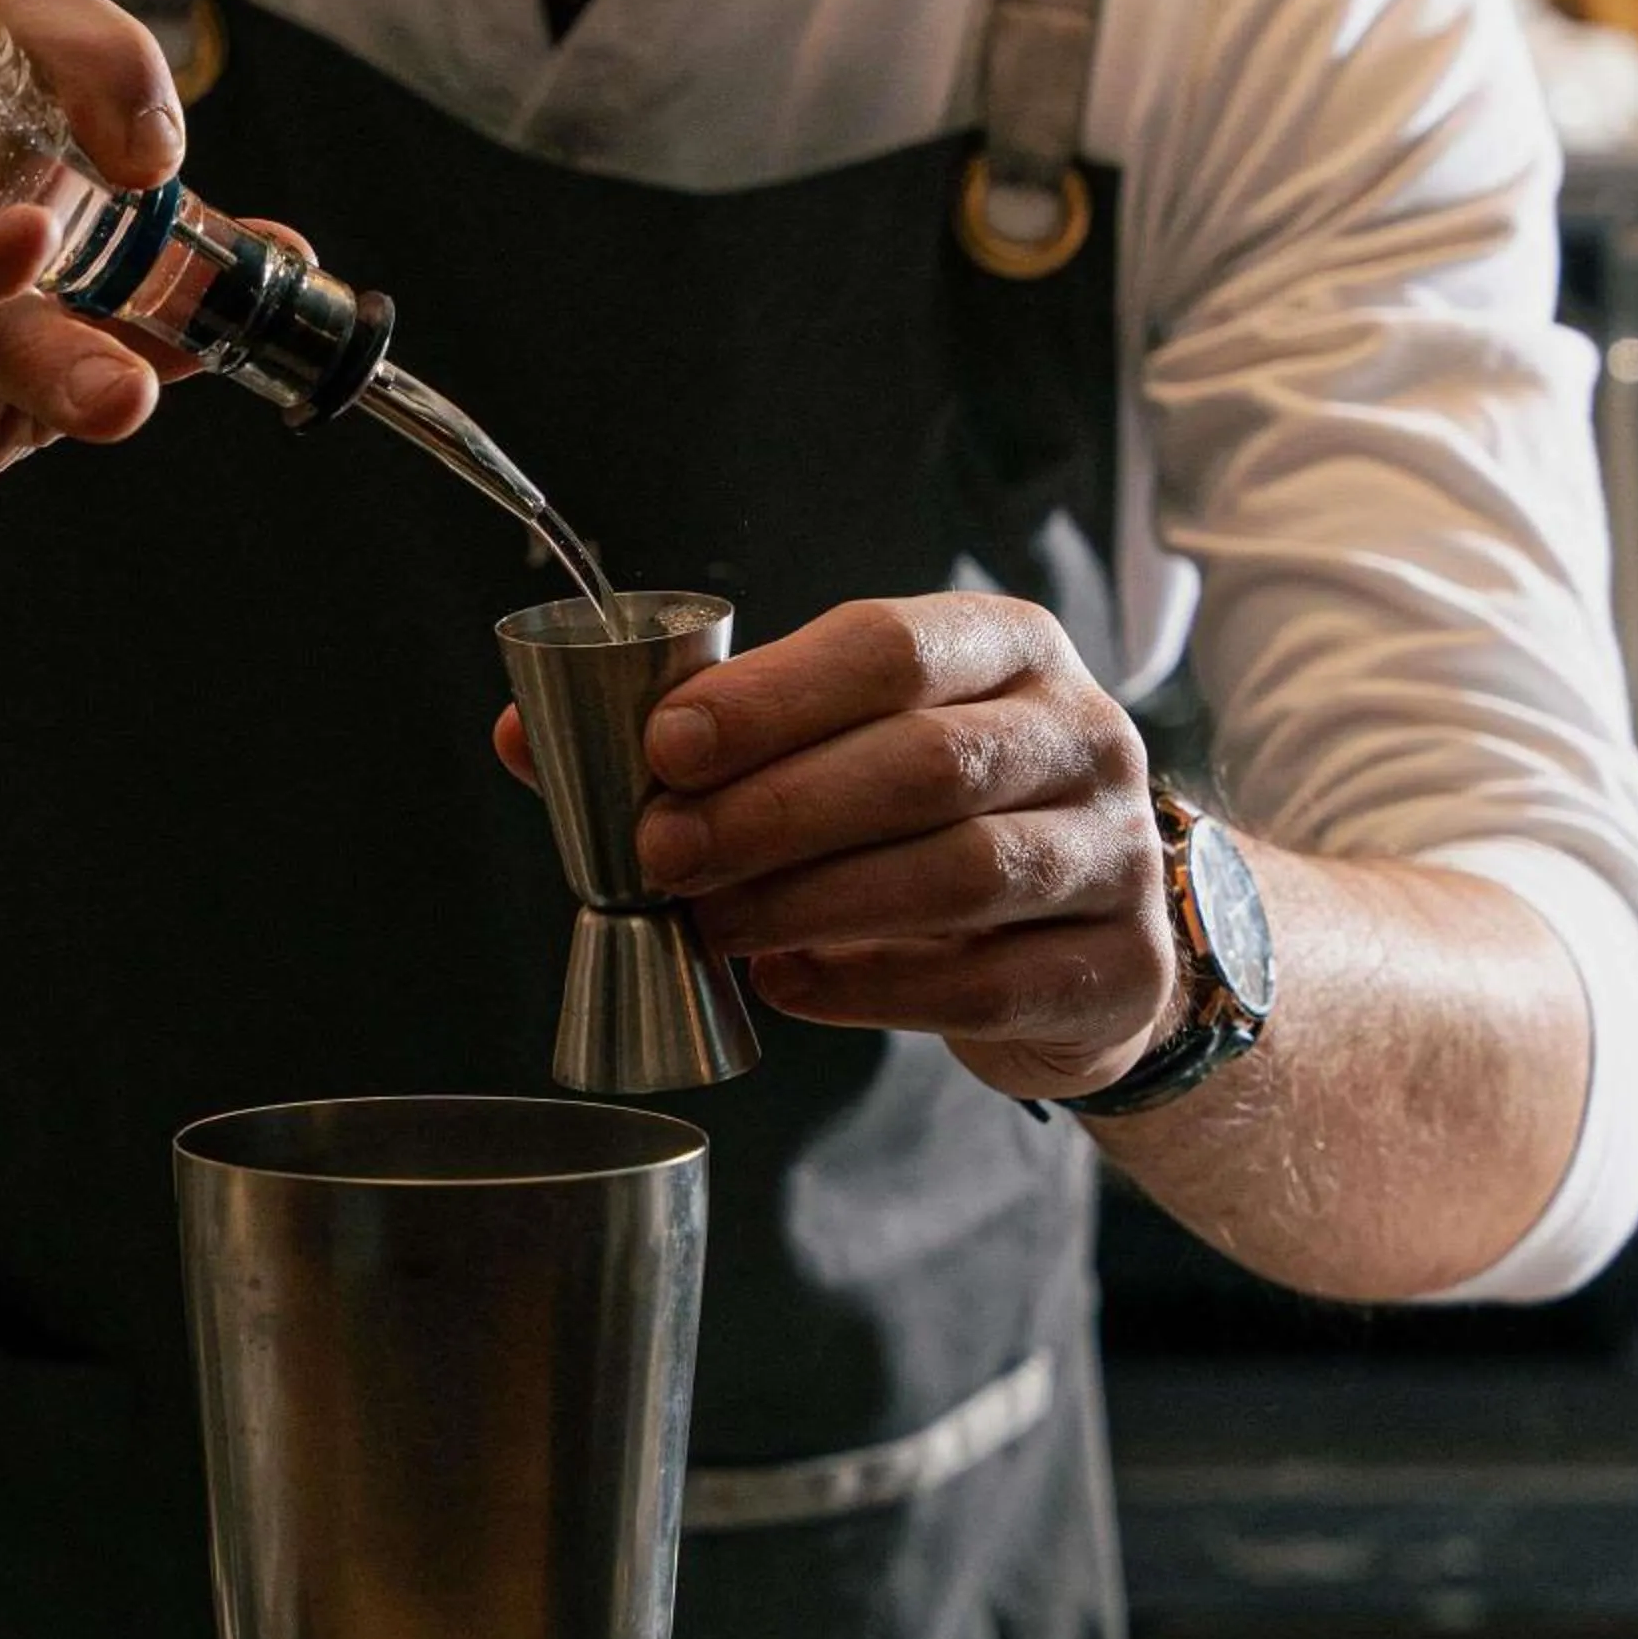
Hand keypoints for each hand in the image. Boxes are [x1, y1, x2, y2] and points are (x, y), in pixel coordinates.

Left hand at [496, 595, 1177, 1102]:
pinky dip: (866, 990)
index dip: (771, 697)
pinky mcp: (1115, 969)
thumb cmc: (925, 822)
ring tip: (707, 924)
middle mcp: (1083, 735)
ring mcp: (1114, 855)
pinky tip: (785, 984)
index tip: (663, 745)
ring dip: (808, 902)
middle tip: (660, 854)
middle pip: (923, 764)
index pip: (890, 648)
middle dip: (772, 811)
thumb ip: (700, 745)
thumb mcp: (836, 752)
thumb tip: (522, 740)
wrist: (1080, 939)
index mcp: (1006, 650)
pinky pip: (980, 984)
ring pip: (957, 874)